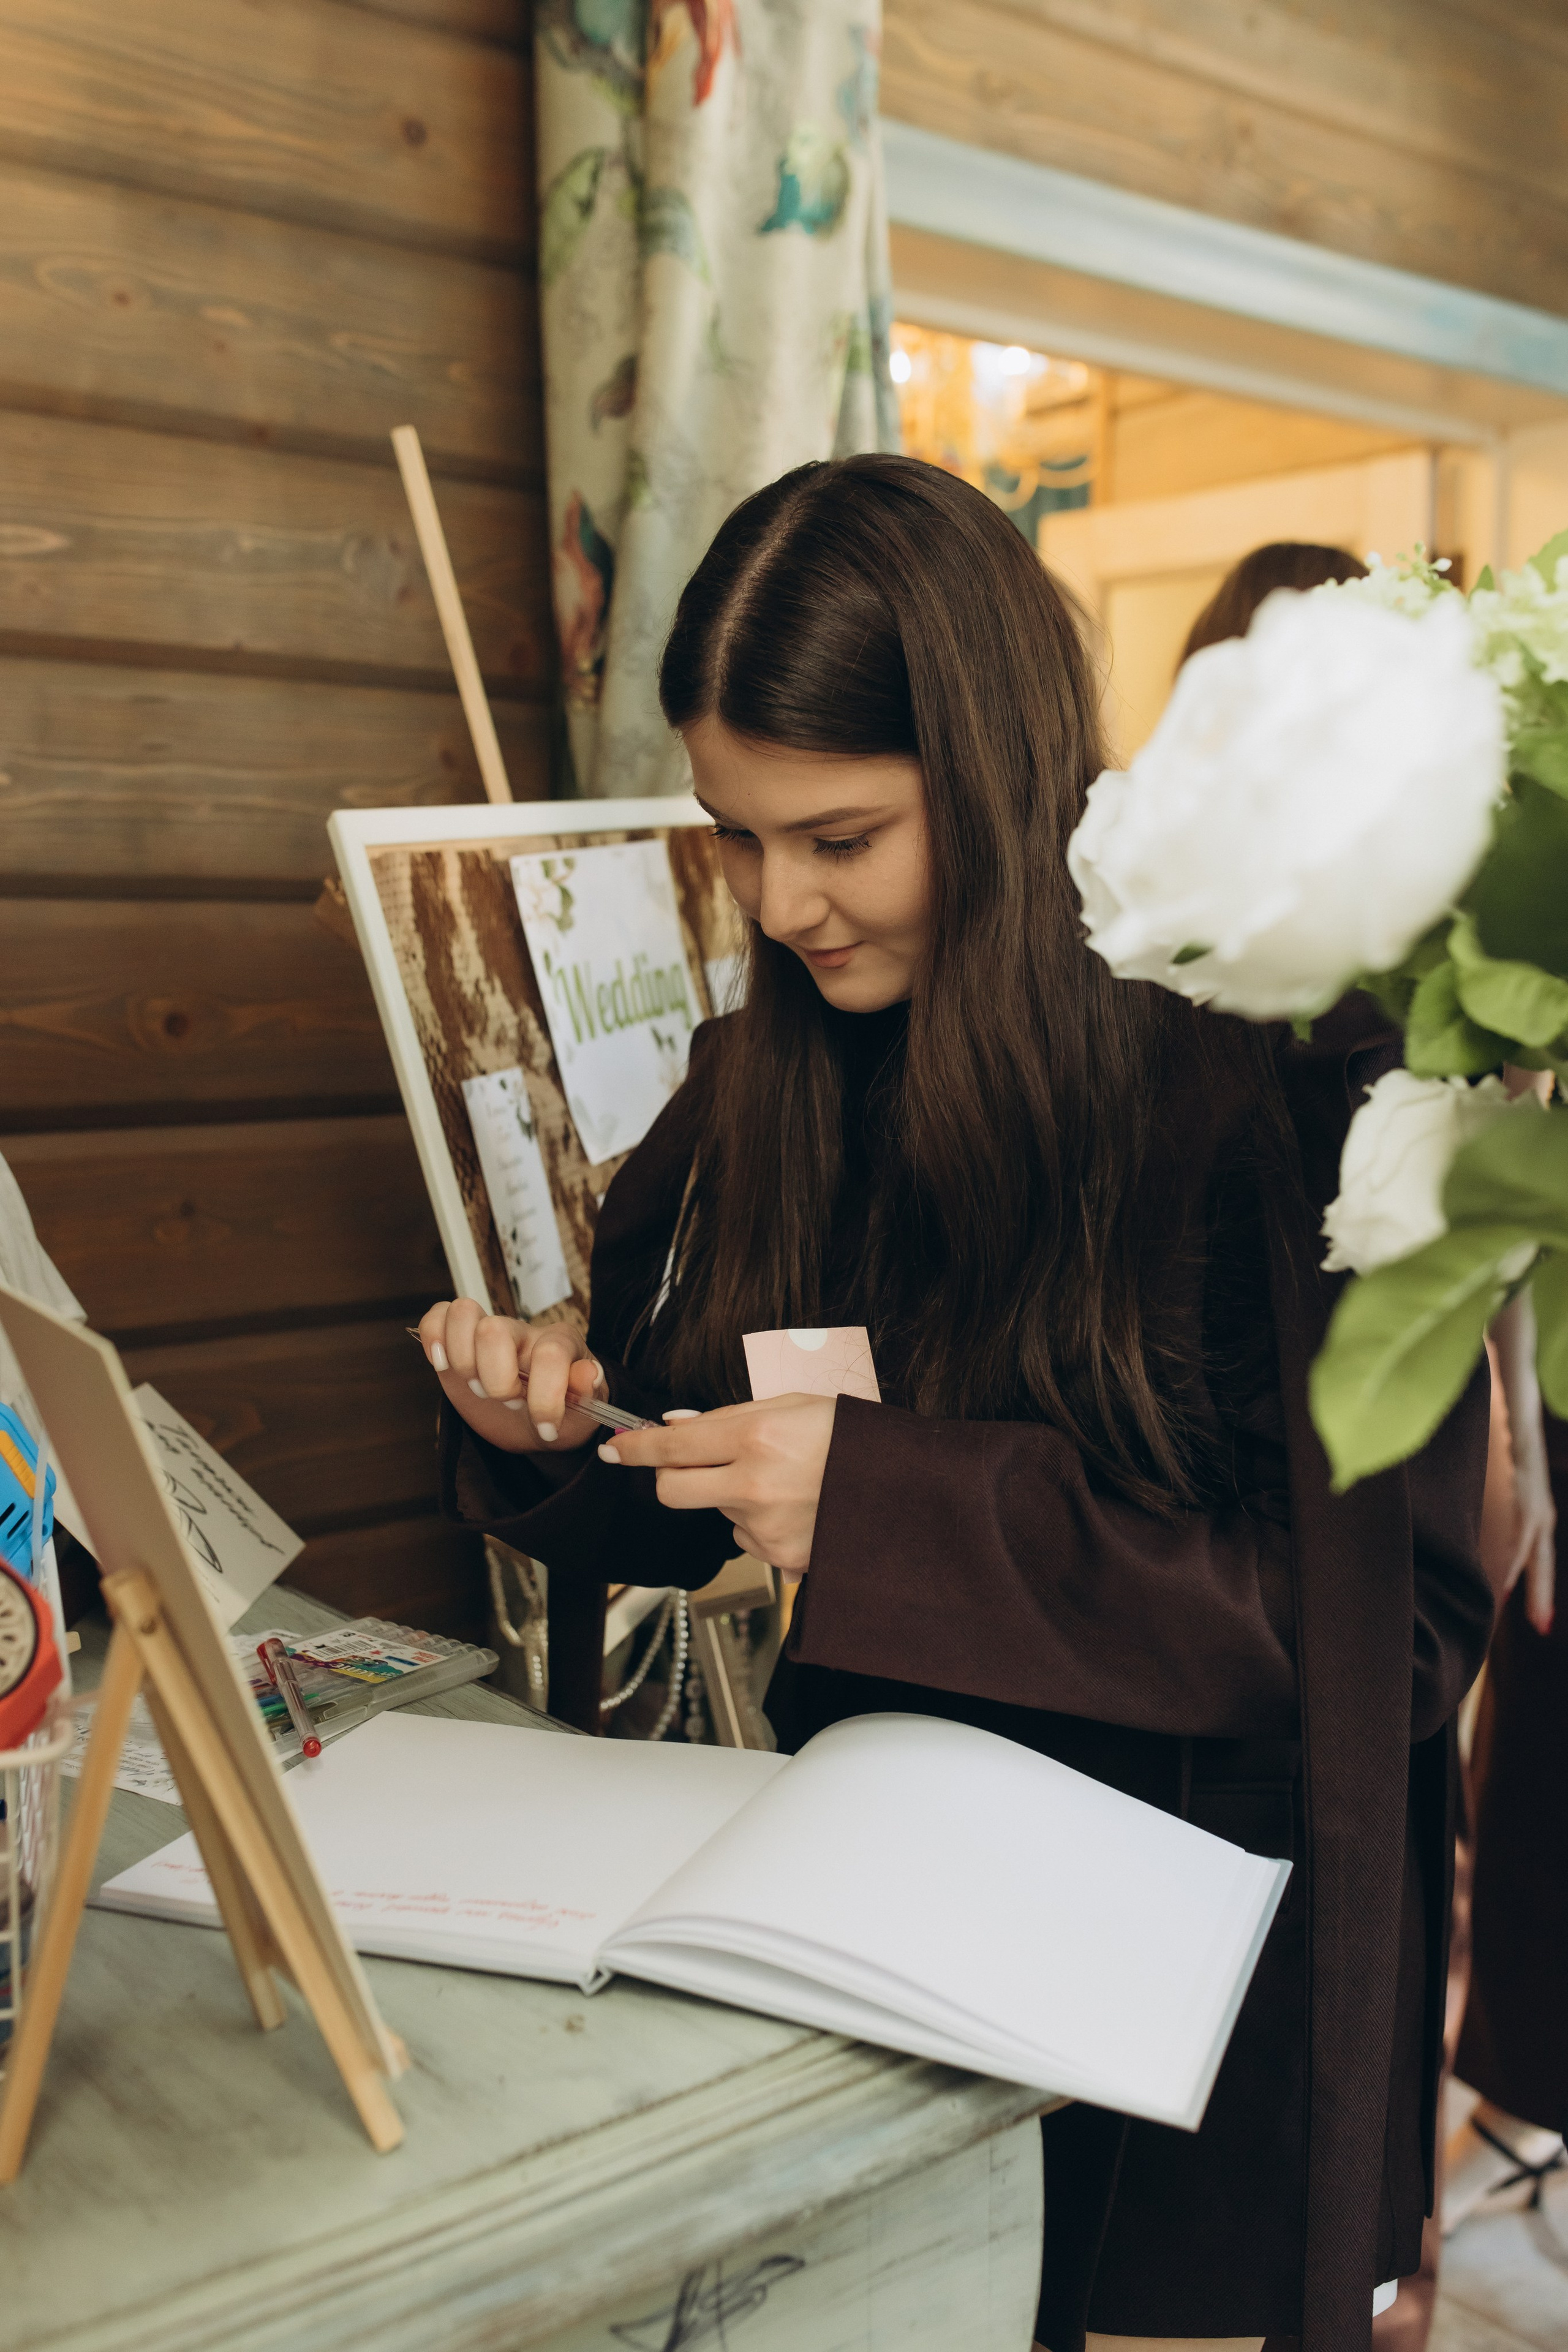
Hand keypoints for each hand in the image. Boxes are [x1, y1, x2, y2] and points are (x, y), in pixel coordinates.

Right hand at [418, 1298, 605, 1453]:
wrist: (537, 1421)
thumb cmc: (562, 1413)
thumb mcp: (585, 1412)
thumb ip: (588, 1392)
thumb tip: (588, 1373)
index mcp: (561, 1343)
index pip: (549, 1355)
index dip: (544, 1399)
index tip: (547, 1429)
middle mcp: (523, 1331)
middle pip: (494, 1330)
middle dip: (496, 1380)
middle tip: (509, 1402)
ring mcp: (488, 1330)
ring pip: (463, 1313)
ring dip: (464, 1361)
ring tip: (478, 1387)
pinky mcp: (459, 1338)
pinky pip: (437, 1315)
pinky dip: (433, 1338)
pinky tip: (442, 1365)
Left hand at [598, 1392, 836, 1570]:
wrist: (905, 1487)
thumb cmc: (848, 1435)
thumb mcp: (791, 1404)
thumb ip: (727, 1418)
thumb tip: (674, 1426)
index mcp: (756, 1438)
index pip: (672, 1446)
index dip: (635, 1448)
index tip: (614, 1450)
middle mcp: (754, 1486)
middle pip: (673, 1491)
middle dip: (670, 1477)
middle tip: (693, 1464)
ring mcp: (766, 1528)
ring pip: (716, 1512)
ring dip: (731, 1496)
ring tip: (783, 1480)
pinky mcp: (782, 1558)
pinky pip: (747, 1538)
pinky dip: (759, 1522)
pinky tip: (794, 1506)